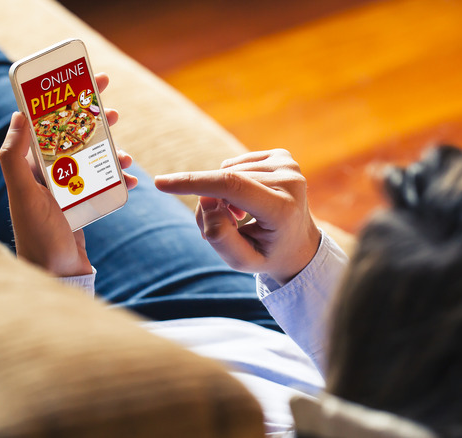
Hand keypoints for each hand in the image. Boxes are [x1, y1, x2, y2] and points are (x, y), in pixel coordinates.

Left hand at [0, 73, 136, 276]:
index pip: (46, 124)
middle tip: (112, 109)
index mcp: (29, 167)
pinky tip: (132, 181)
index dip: (65, 101)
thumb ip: (14, 156)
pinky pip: (102, 185)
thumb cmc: (38, 237)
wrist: (56, 276)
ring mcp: (64, 191)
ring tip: (126, 153)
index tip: (84, 84)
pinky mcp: (80, 207)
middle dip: (93, 121)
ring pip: (91, 159)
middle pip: (72, 137)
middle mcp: (45, 176)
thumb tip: (18, 114)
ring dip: (110, 151)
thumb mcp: (24, 194)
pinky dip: (118, 180)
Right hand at [154, 149, 320, 284]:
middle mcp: (290, 181)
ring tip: (239, 217)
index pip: (231, 186)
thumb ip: (220, 237)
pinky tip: (248, 201)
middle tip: (220, 227)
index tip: (161, 183)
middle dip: (209, 203)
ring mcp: (289, 165)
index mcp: (283, 209)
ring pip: (227, 172)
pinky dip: (232, 183)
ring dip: (221, 194)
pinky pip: (236, 164)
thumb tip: (207, 201)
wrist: (299, 244)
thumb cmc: (268, 254)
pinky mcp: (283, 156)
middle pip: (225, 182)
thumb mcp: (243, 261)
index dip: (194, 182)